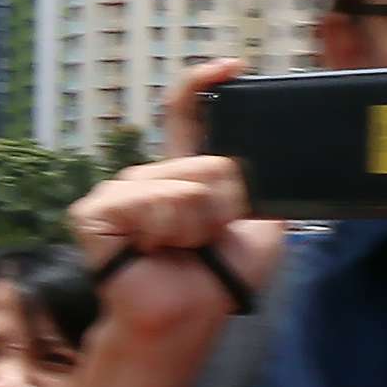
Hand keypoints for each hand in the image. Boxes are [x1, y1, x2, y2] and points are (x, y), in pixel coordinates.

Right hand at [65, 61, 285, 358]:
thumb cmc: (217, 279)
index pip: (186, 115)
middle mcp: (147, 177)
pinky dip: (165, 231)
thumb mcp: (262, 224)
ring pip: (180, 185)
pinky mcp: (95, 213)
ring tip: (180, 250)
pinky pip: (147, 202)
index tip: (233, 66)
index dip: (204, 85)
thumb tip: (292, 157)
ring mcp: (117, 193)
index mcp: (181, 174)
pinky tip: (153, 252)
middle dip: (222, 205)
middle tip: (209, 239)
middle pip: (202, 161)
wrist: (184, 320)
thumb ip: (265, 185)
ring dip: (195, 225)